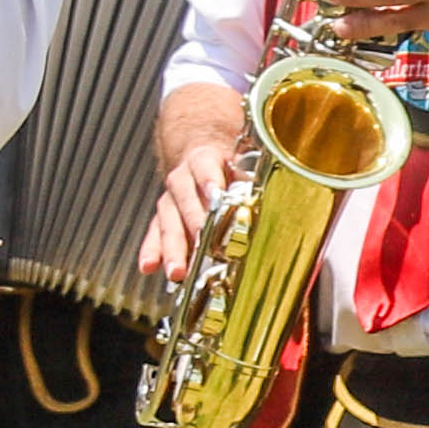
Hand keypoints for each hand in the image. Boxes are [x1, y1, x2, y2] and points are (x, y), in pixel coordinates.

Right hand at [139, 92, 249, 285]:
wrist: (198, 156)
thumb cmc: (225, 164)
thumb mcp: (241, 162)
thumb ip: (251, 178)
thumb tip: (279, 194)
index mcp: (203, 160)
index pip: (205, 167)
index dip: (210, 180)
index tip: (216, 193)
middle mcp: (182, 179)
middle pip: (184, 201)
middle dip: (192, 223)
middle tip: (202, 242)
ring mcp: (170, 200)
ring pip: (167, 222)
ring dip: (172, 248)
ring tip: (177, 271)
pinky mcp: (162, 218)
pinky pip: (153, 234)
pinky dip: (151, 251)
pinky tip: (149, 267)